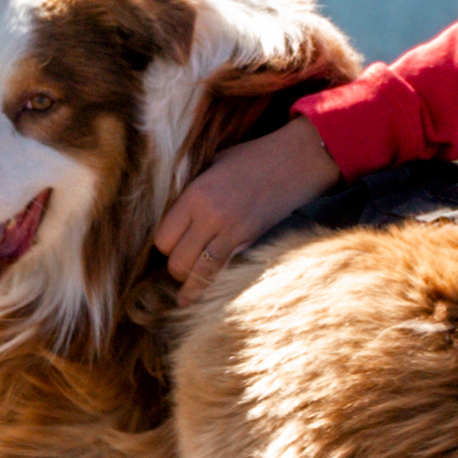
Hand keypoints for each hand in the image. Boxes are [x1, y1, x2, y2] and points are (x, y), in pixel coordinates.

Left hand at [157, 118, 343, 292]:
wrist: (294, 161)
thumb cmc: (252, 159)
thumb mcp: (212, 163)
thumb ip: (191, 188)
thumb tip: (171, 209)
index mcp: (194, 194)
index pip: (163, 237)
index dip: (164, 246)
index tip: (170, 247)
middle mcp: (208, 216)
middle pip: (176, 260)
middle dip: (175, 268)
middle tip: (181, 265)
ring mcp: (230, 232)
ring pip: (196, 272)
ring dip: (189, 284)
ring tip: (185, 294)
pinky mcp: (250, 242)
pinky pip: (220, 273)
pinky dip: (206, 288)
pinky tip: (198, 299)